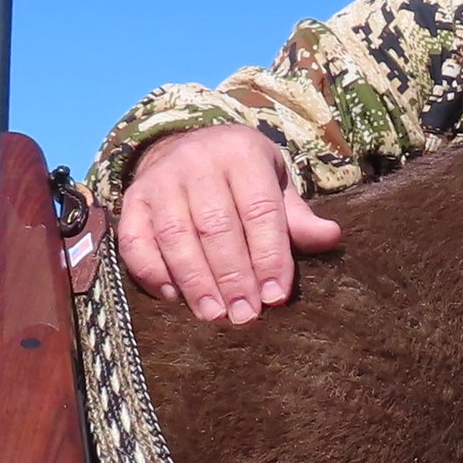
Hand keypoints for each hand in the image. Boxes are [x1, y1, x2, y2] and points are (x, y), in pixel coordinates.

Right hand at [115, 123, 341, 323]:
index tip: (275, 296)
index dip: (269, 255)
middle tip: (245, 316)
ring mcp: (159, 180)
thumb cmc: (242, 177)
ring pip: (176, 235)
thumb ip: (296, 217)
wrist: (185, 146)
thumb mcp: (275, 185)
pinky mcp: (132, 199)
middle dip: (232, 277)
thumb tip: (330, 238)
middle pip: (216, 226)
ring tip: (214, 315)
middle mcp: (197, 161)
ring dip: (195, 281)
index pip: (259, 210)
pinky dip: (152, 271)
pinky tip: (172, 297)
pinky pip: (135, 240)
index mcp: (242, 153)